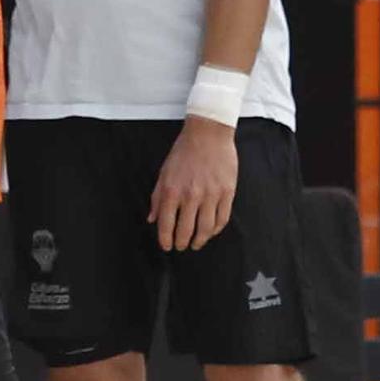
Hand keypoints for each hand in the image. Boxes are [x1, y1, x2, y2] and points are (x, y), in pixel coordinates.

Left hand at [148, 116, 237, 252]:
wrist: (208, 134)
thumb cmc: (184, 152)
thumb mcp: (164, 173)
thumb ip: (157, 197)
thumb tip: (152, 219)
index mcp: (172, 190)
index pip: (167, 224)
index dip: (165, 240)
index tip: (166, 246)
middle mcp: (191, 195)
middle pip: (186, 230)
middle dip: (182, 243)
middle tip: (181, 246)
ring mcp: (211, 195)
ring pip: (206, 229)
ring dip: (200, 241)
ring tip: (196, 243)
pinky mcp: (227, 192)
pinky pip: (222, 219)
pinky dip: (216, 229)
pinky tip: (211, 231)